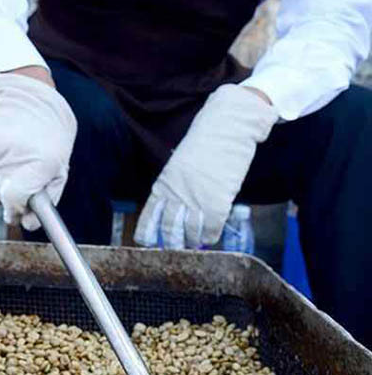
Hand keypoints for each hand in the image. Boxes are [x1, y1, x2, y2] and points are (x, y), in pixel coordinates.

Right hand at [0, 71, 76, 229]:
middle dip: (9, 191)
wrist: (31, 96)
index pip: (15, 199)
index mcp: (42, 163)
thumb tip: (27, 224)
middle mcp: (17, 153)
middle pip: (0, 193)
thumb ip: (46, 201)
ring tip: (15, 153)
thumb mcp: (59, 170)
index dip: (16, 207)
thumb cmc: (51, 139)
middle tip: (20, 172)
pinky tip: (3, 146)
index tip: (20, 208)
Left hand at [134, 84, 278, 249]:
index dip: (147, 233)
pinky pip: (211, 229)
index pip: (149, 217)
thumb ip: (175, 188)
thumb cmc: (205, 142)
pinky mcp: (218, 202)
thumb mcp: (179, 165)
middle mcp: (177, 195)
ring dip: (193, 242)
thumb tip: (177, 211)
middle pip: (169, 230)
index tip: (146, 243)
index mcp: (164, 185)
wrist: (228, 126)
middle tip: (177, 248)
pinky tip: (209, 237)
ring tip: (195, 243)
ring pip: (190, 233)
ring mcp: (197, 200)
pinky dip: (210, 236)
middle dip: (172, 243)